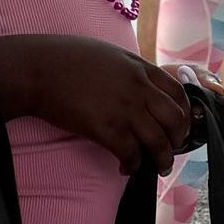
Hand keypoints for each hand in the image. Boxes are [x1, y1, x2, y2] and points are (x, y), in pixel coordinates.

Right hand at [0, 35, 193, 170]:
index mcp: (141, 68)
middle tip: (172, 150)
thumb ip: (132, 71)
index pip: (179, 93)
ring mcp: (124, 109)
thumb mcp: (110, 55)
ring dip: (162, 159)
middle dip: (178, 140)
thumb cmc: (68, 59)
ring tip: (158, 168)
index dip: (185, 114)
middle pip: (175, 120)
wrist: (38, 69)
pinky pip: (131, 154)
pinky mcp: (106, 129)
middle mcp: (139, 88)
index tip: (180, 125)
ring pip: (159, 142)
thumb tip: (143, 90)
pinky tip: (126, 167)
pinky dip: (133, 165)